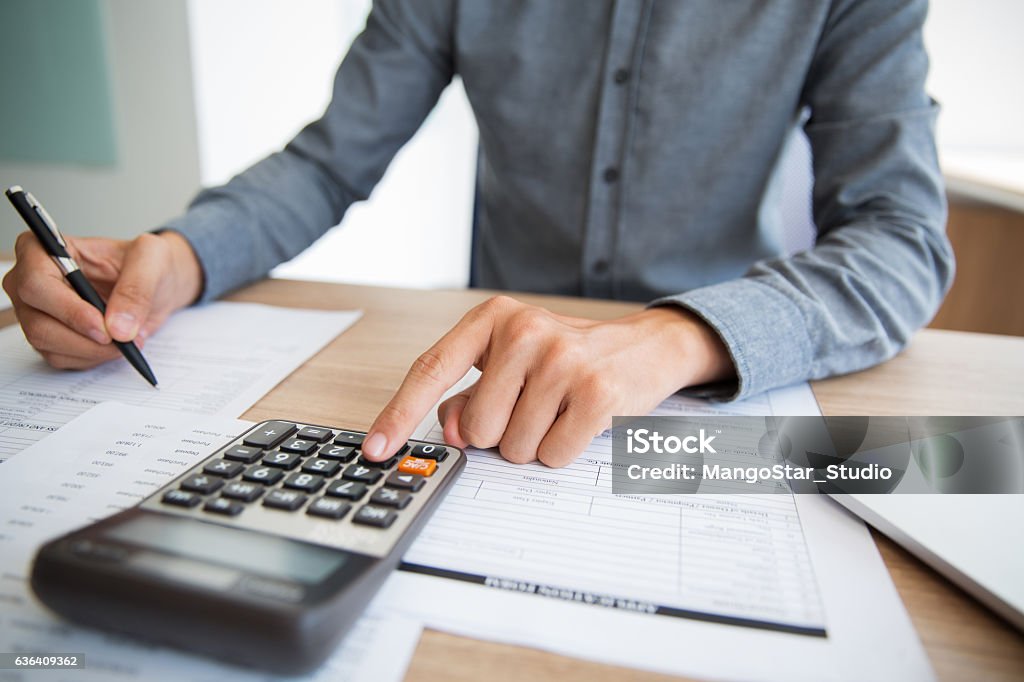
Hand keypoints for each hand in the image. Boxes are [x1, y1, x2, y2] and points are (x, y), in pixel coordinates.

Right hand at [3, 230, 202, 368]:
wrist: (155, 284)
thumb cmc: (146, 262)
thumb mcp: (152, 259)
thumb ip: (136, 288)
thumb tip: (117, 327)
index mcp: (43, 249)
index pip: (36, 283)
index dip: (68, 310)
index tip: (103, 326)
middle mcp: (30, 280)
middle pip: (37, 322)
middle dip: (84, 339)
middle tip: (121, 340)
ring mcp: (35, 310)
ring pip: (47, 344)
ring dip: (91, 350)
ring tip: (125, 340)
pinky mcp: (47, 335)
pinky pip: (59, 357)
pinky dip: (91, 357)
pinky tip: (113, 344)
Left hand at [362, 295, 733, 466]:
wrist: (643, 346)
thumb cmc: (567, 358)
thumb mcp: (510, 363)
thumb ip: (467, 395)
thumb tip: (447, 430)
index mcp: (493, 319)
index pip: (431, 370)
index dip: (398, 415)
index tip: (376, 449)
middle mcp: (525, 331)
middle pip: (476, 428)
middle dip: (499, 435)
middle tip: (531, 408)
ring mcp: (562, 360)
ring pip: (515, 447)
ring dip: (533, 444)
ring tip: (558, 411)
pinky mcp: (597, 392)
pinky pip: (552, 456)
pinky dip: (562, 451)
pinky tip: (579, 421)